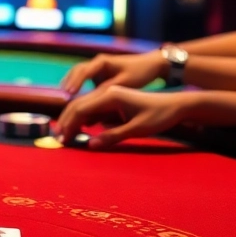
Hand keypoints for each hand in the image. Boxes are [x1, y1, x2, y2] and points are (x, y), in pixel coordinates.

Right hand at [56, 88, 188, 148]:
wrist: (176, 104)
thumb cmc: (159, 116)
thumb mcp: (138, 129)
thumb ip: (113, 136)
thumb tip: (90, 145)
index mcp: (111, 95)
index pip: (81, 108)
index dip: (69, 124)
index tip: (63, 139)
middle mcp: (108, 92)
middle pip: (79, 104)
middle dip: (67, 121)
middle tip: (59, 139)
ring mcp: (111, 94)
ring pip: (85, 105)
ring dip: (74, 119)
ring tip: (66, 135)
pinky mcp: (115, 99)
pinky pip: (94, 107)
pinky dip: (85, 117)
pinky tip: (82, 128)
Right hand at [59, 51, 166, 96]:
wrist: (151, 64)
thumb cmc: (140, 73)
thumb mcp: (125, 84)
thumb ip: (107, 92)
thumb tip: (89, 104)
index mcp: (102, 62)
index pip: (83, 72)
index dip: (74, 84)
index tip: (67, 95)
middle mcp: (97, 63)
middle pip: (76, 71)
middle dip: (68, 85)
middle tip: (63, 100)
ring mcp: (97, 68)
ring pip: (77, 74)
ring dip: (69, 85)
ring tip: (64, 100)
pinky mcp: (100, 74)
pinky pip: (83, 79)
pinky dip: (77, 87)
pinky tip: (74, 99)